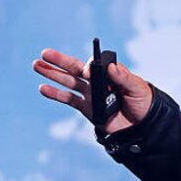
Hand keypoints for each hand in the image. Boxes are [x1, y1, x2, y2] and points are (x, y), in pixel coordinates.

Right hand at [33, 48, 152, 133]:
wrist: (143, 126)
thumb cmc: (143, 102)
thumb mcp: (137, 88)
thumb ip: (124, 78)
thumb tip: (110, 66)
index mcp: (110, 73)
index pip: (94, 65)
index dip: (88, 66)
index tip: (86, 72)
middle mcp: (98, 81)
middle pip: (76, 69)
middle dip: (60, 61)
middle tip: (44, 53)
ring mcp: (91, 94)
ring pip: (69, 82)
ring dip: (53, 74)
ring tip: (36, 65)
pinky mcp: (86, 108)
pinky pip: (69, 100)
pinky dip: (55, 94)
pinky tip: (43, 88)